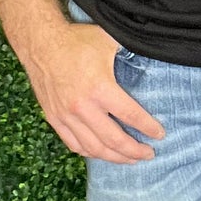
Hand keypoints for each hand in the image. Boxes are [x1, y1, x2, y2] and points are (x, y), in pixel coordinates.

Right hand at [22, 20, 165, 162]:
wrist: (40, 43)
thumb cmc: (76, 41)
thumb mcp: (109, 41)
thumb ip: (130, 51)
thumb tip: (154, 51)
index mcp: (100, 89)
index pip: (131, 116)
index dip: (148, 128)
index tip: (159, 134)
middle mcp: (83, 107)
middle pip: (115, 140)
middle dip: (135, 151)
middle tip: (149, 153)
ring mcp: (66, 116)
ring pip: (94, 148)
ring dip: (115, 158)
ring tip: (130, 159)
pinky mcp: (54, 119)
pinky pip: (74, 144)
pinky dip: (90, 153)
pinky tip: (102, 153)